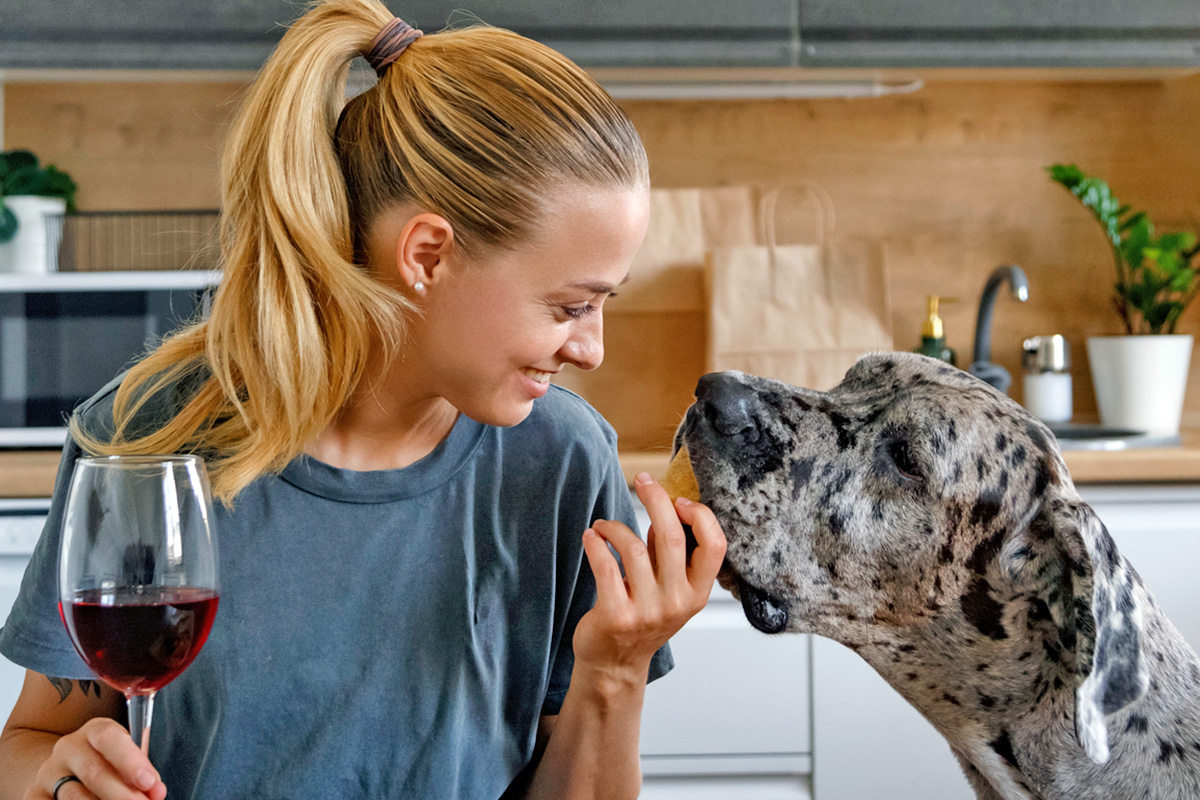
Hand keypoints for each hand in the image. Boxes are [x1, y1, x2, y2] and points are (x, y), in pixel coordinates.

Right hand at [28, 719, 165, 799]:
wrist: (62, 771)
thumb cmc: (105, 764)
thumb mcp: (123, 760)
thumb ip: (141, 773)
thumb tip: (156, 792)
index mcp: (95, 731)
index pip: (110, 738)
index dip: (131, 761)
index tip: (149, 782)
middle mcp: (68, 748)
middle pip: (94, 771)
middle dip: (122, 794)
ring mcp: (48, 773)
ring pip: (74, 796)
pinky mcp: (33, 794)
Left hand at [573, 472, 726, 680]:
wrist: (614, 664)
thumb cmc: (642, 617)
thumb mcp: (669, 588)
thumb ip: (671, 553)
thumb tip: (666, 504)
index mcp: (697, 593)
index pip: (716, 546)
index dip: (700, 516)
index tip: (678, 500)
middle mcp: (677, 602)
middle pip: (673, 537)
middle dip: (656, 499)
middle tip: (642, 480)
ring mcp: (647, 611)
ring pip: (633, 548)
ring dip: (613, 527)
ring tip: (602, 526)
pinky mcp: (616, 616)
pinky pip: (605, 567)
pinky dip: (596, 543)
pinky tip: (591, 536)